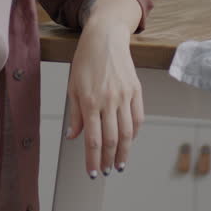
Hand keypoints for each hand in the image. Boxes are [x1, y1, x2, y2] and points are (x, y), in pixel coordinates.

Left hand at [64, 21, 143, 178]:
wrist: (105, 37)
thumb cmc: (85, 61)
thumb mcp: (73, 86)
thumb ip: (75, 114)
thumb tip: (73, 137)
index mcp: (90, 101)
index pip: (93, 139)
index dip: (93, 159)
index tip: (93, 173)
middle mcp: (108, 100)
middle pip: (112, 140)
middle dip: (109, 160)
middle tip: (107, 172)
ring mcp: (124, 96)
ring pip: (127, 132)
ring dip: (124, 152)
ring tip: (120, 164)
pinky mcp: (136, 90)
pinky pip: (137, 118)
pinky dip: (134, 133)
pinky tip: (129, 142)